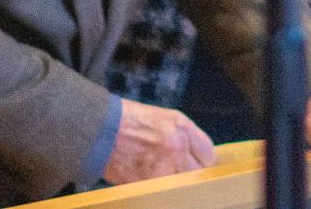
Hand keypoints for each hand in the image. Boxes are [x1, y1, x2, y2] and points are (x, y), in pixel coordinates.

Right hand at [101, 99, 216, 184]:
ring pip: (183, 185)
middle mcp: (177, 146)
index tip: (198, 165)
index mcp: (182, 127)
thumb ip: (182, 135)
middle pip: (199, 172)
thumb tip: (193, 155)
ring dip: (178, 185)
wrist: (102, 130)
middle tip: (181, 175)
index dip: (203, 162)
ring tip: (167, 180)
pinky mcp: (149, 183)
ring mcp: (163, 166)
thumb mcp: (164, 119)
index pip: (208, 153)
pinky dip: (163, 192)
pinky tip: (155, 186)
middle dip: (192, 174)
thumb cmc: (129, 121)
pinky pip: (165, 192)